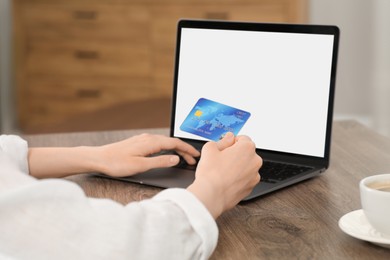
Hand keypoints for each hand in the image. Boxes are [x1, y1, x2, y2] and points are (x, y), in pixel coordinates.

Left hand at [28, 134, 199, 178]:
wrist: (98, 158)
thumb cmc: (117, 163)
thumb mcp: (141, 165)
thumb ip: (160, 162)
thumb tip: (175, 159)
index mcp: (151, 142)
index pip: (175, 144)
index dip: (187, 149)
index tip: (196, 155)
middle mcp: (148, 138)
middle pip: (172, 142)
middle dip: (184, 150)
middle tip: (193, 160)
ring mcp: (143, 139)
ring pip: (165, 143)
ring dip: (176, 150)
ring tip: (183, 158)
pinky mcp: (138, 143)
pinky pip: (158, 143)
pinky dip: (167, 149)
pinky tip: (167, 154)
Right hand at [187, 132, 261, 218]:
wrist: (211, 196)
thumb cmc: (211, 173)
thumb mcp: (210, 148)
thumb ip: (223, 140)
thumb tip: (228, 138)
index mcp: (247, 148)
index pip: (243, 138)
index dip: (231, 142)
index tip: (225, 146)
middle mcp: (255, 161)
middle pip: (246, 153)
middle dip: (235, 154)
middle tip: (221, 159)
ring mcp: (254, 176)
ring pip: (246, 166)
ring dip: (237, 166)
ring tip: (222, 171)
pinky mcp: (251, 187)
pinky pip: (245, 178)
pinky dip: (238, 178)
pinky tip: (226, 180)